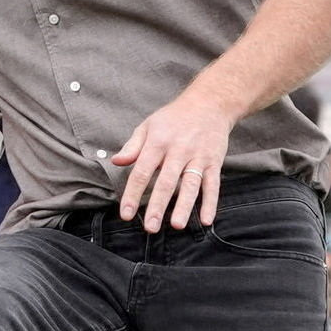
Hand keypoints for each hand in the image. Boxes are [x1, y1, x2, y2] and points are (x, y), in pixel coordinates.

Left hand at [113, 86, 232, 231]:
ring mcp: (198, 157)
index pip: (142, 171)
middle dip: (157, 206)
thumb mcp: (148, 126)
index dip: (133, 194)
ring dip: (184, 206)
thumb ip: (133, 146)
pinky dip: (211, 203)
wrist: (209, 103)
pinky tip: (206, 220)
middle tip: (150, 227)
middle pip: (166, 182)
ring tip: (176, 225)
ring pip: (190, 184)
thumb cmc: (174, 118)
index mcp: (158, 142)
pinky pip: (213, 185)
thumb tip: (116, 161)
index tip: (126, 214)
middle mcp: (179, 150)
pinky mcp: (214, 162)